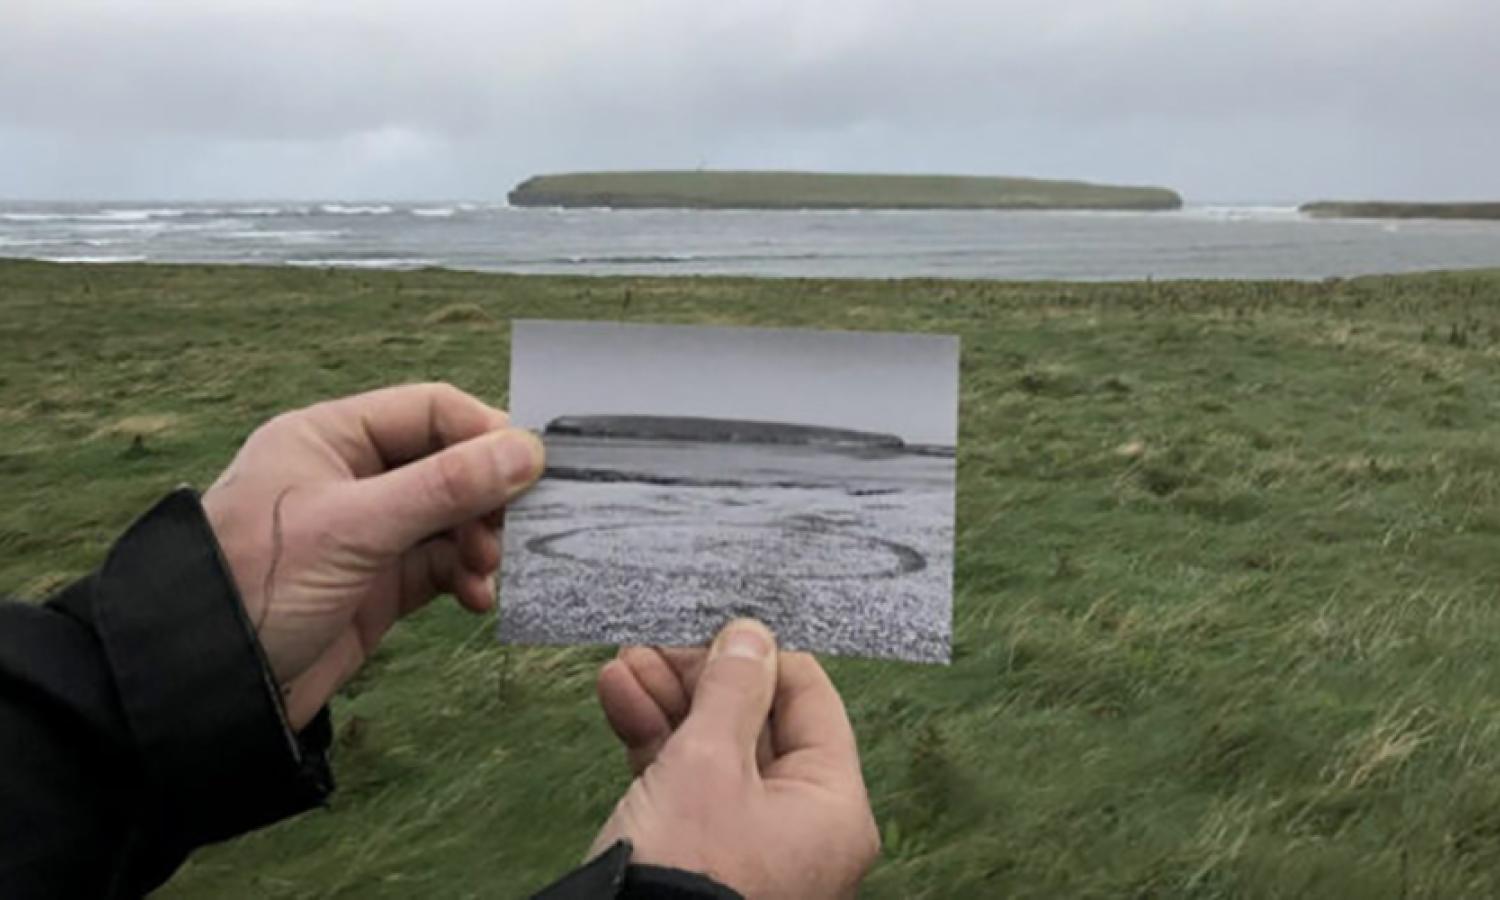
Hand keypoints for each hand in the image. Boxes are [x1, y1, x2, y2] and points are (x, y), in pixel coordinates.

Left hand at [202, 383, 543, 729]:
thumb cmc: (262, 584)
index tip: (533, 469)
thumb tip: (529, 450)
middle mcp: (352, 477)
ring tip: (486, 570)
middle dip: (487, 496)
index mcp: (331, 437)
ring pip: (451, 519)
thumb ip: (444, 487)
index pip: (430, 411)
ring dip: (480, 541)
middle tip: (514, 531)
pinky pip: (442, 565)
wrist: (209, 690)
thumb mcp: (355, 527)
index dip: (484, 434)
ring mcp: (368, 532)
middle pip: (448, 464)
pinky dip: (466, 577)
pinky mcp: (380, 584)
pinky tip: (476, 599)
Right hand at [592, 620, 879, 897]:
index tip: (709, 620)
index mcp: (832, 804)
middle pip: (758, 724)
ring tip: (622, 661)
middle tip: (652, 638)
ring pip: (715, 751)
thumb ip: (731, 690)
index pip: (810, 700)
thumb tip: (752, 634)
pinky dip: (654, 743)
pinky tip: (617, 696)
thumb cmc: (686, 867)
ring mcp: (751, 844)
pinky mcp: (703, 857)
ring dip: (668, 701)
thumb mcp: (707, 761)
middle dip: (698, 676)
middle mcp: (802, 826)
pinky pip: (688, 787)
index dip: (759, 654)